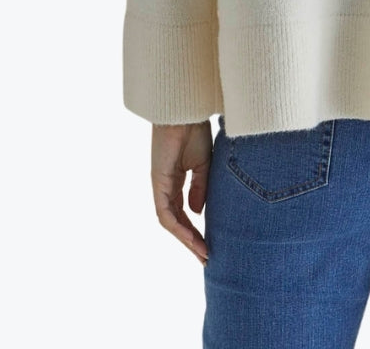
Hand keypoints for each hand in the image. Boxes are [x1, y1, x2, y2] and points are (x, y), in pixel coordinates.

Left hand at [151, 120, 212, 264]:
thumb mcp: (203, 164)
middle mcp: (165, 185)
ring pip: (170, 222)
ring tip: (202, 253)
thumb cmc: (194, 131)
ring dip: (186, 239)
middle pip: (175, 221)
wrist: (186, 112)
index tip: (210, 244)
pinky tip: (192, 238)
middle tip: (206, 256)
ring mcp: (160, 186)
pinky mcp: (159, 183)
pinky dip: (179, 228)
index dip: (194, 229)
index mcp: (175, 180)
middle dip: (190, 240)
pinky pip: (166, 214)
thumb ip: (200, 188)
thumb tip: (197, 213)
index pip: (182, 211)